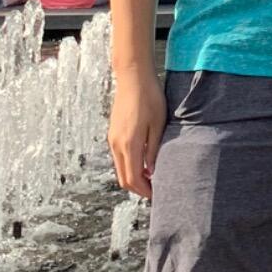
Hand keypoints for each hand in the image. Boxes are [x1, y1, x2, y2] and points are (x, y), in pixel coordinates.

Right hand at [108, 65, 166, 199]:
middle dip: (138, 188)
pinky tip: (144, 161)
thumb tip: (152, 172)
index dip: (144, 191)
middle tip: (155, 189)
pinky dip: (129, 165)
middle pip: (123, 178)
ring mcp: (112, 139)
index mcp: (129, 144)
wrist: (133, 77)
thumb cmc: (149, 98)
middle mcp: (117, 144)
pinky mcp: (113, 133)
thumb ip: (154, 150)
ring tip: (152, 176)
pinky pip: (119, 157)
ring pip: (120, 168)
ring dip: (133, 176)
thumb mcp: (158, 124)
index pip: (133, 179)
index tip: (157, 194)